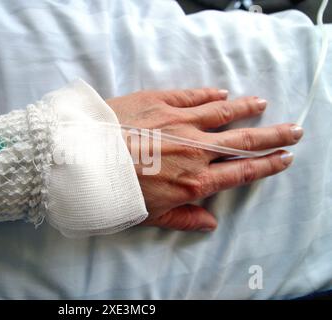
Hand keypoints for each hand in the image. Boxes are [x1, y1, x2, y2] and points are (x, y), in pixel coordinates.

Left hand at [107, 88, 302, 231]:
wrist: (79, 160)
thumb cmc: (112, 193)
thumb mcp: (148, 217)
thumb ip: (183, 219)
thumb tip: (210, 224)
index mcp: (193, 181)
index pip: (241, 171)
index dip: (266, 165)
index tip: (284, 158)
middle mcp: (193, 149)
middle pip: (243, 140)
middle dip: (272, 135)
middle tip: (293, 129)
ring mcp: (178, 121)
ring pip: (222, 112)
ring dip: (246, 109)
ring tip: (262, 105)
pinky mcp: (158, 101)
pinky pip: (192, 96)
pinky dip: (210, 95)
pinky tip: (222, 93)